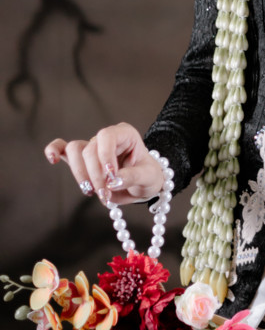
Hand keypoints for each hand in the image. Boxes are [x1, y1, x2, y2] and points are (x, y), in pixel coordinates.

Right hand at [45, 124, 164, 205]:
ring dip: (81, 175)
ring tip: (93, 192)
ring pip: (75, 152)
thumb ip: (132, 177)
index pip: (107, 136)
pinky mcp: (82, 159)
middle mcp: (107, 137)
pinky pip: (63, 149)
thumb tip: (113, 182)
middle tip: (106, 195)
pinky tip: (52, 159)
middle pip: (89, 149)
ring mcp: (93, 147)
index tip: (111, 178)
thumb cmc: (148, 176)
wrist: (143, 184)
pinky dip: (55, 151)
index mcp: (125, 134)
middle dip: (95, 175)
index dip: (105, 157)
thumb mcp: (148, 177)